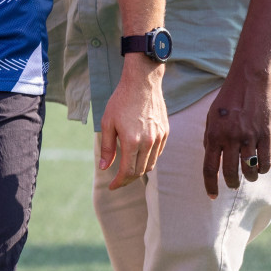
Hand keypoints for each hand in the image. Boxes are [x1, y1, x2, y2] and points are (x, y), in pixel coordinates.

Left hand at [99, 55, 168, 190]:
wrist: (142, 83)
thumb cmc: (120, 101)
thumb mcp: (107, 123)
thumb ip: (107, 147)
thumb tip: (105, 168)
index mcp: (133, 141)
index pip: (128, 171)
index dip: (119, 182)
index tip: (111, 186)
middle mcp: (149, 142)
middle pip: (140, 171)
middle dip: (127, 179)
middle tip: (117, 181)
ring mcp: (159, 138)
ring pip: (150, 164)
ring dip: (139, 171)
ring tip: (126, 171)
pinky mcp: (165, 133)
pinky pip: (157, 153)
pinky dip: (148, 160)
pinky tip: (138, 157)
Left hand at [203, 69, 270, 197]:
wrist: (248, 82)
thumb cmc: (226, 100)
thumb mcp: (210, 117)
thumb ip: (210, 138)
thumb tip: (211, 159)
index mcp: (213, 134)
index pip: (209, 167)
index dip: (210, 185)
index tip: (212, 196)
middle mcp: (230, 138)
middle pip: (230, 172)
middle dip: (231, 183)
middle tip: (232, 185)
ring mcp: (249, 137)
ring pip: (249, 169)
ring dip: (249, 177)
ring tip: (249, 176)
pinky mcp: (266, 135)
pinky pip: (265, 161)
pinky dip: (263, 169)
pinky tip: (260, 168)